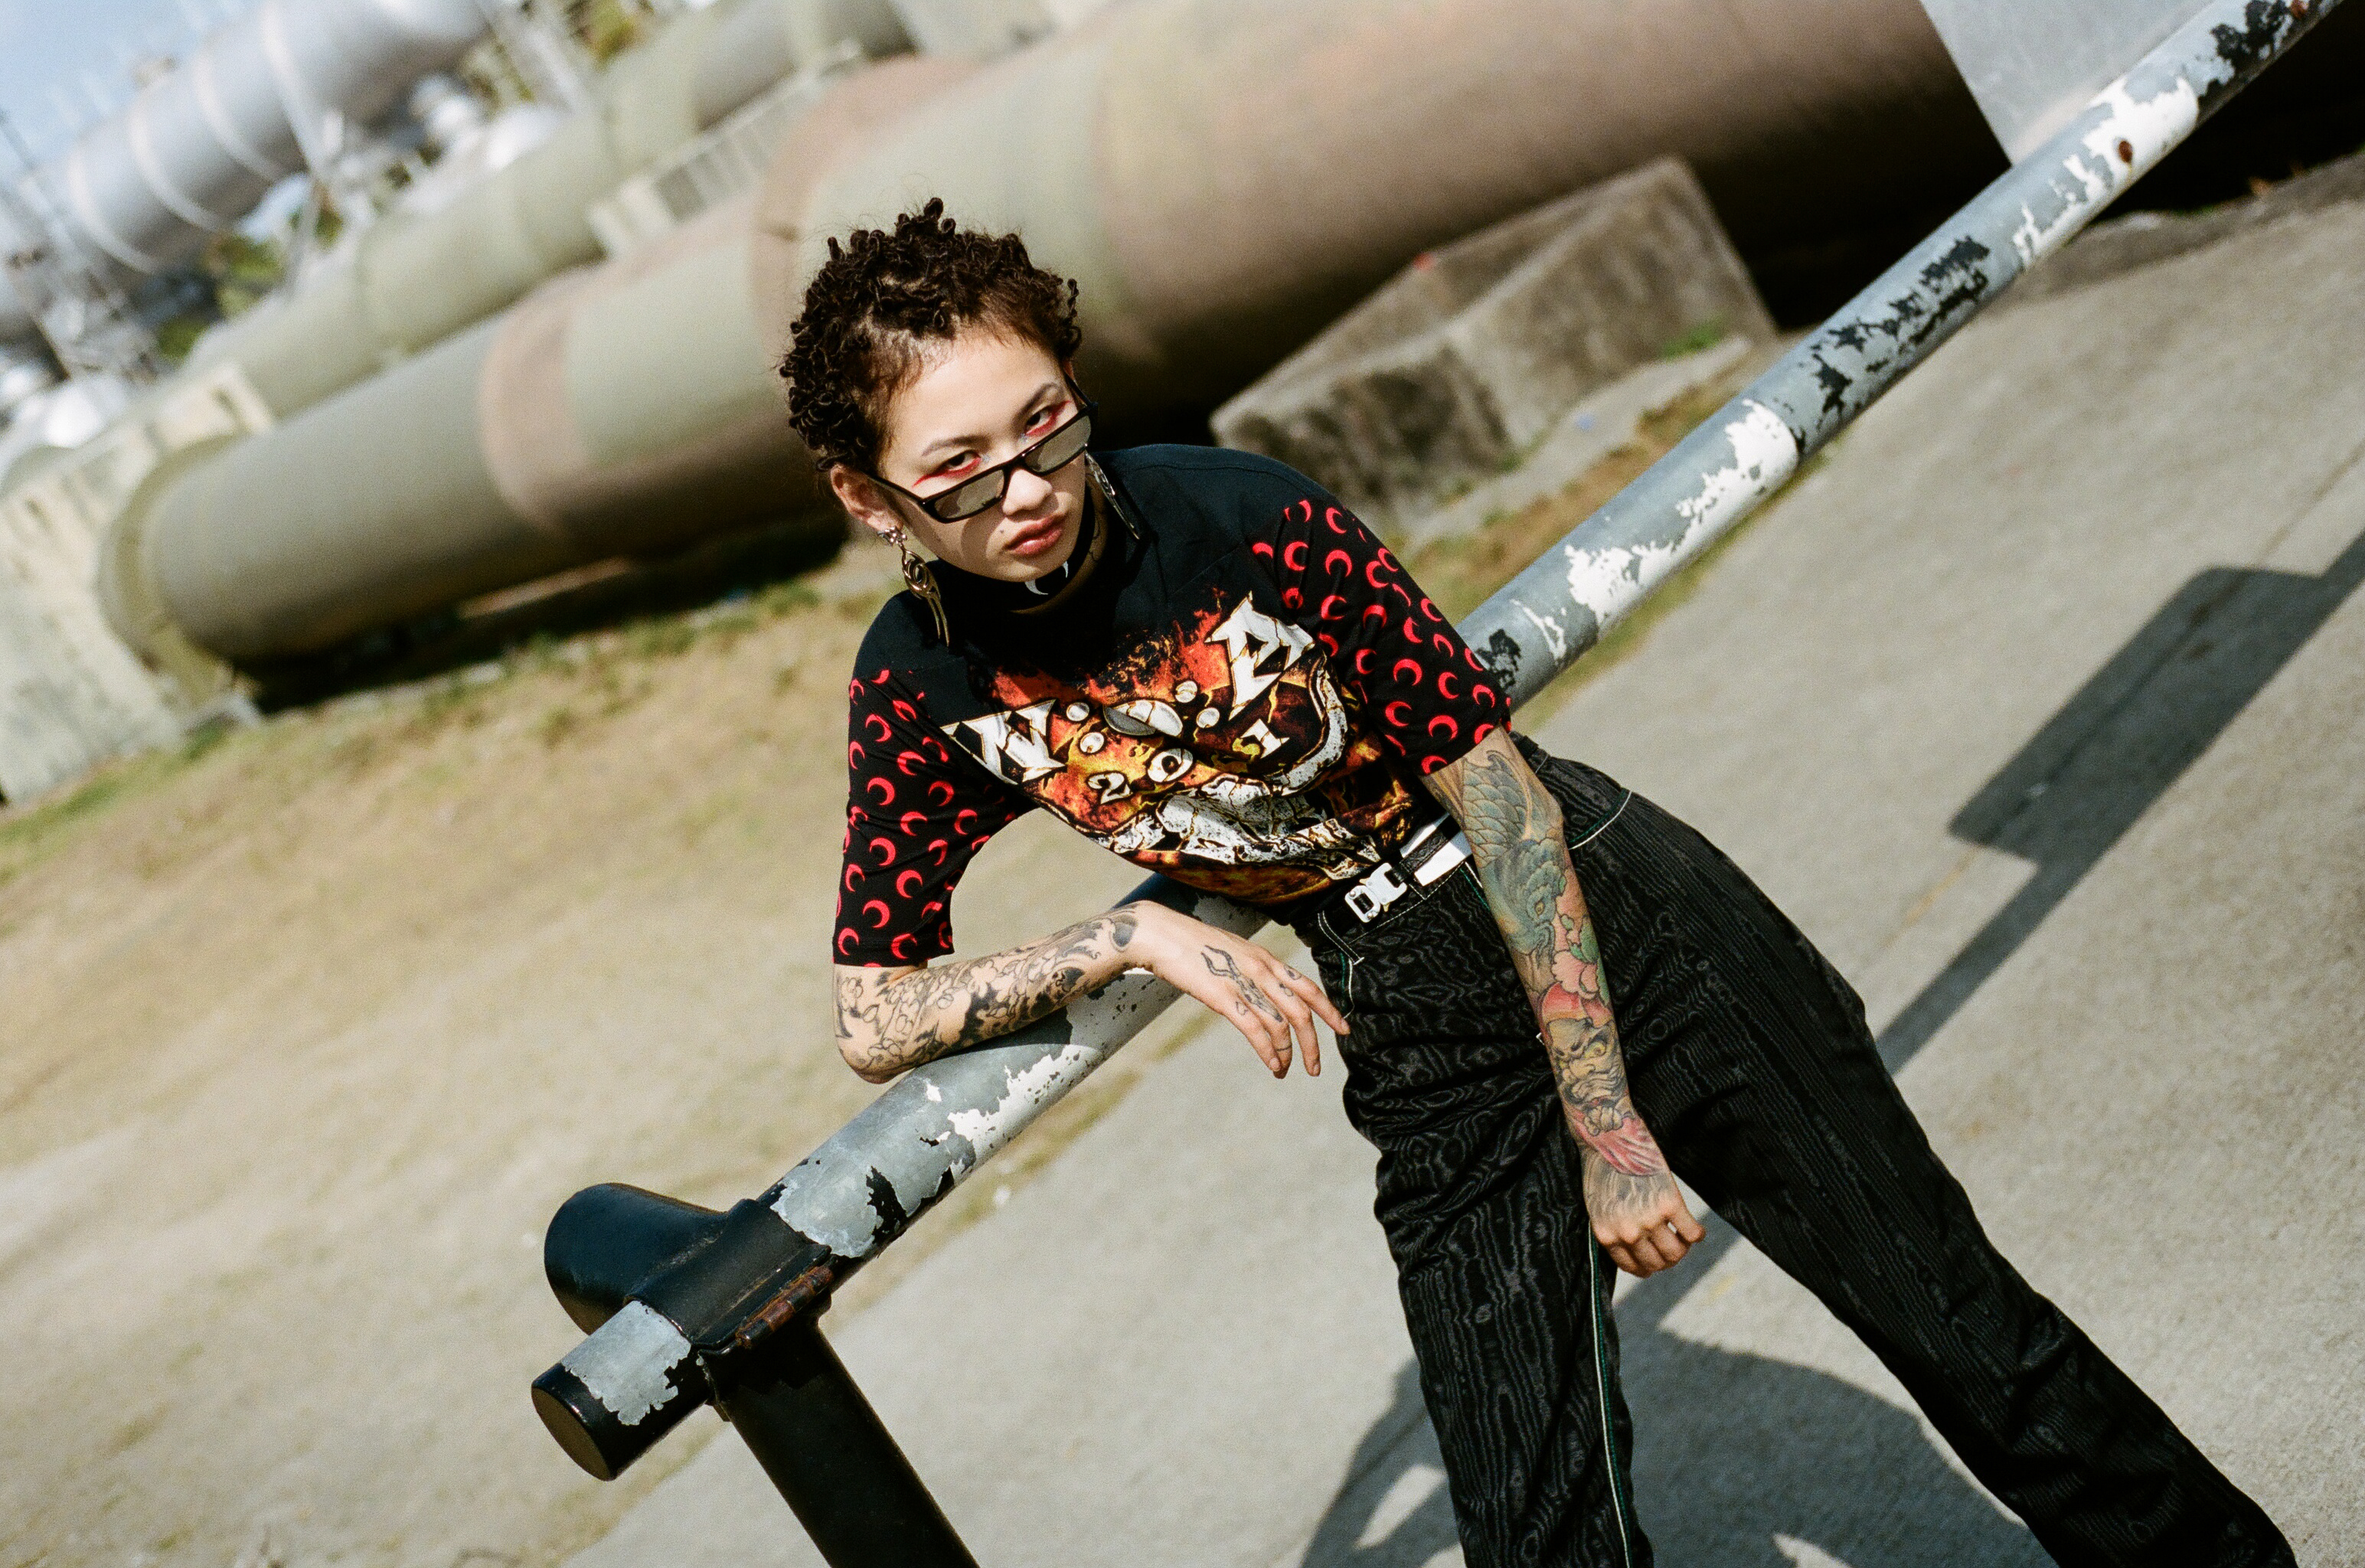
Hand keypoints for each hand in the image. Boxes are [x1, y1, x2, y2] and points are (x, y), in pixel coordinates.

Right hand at [1123, 903, 1347, 1077]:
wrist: (1161, 934)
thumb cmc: (1191, 944)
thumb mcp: (1232, 952)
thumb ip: (1251, 970)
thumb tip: (1261, 989)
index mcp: (1266, 959)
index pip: (1308, 987)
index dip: (1329, 1010)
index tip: (1344, 1029)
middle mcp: (1262, 970)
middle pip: (1301, 1011)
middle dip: (1313, 1043)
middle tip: (1315, 1068)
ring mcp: (1244, 983)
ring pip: (1281, 1024)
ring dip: (1288, 1053)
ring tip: (1284, 1071)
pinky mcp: (1224, 997)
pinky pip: (1256, 1030)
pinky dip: (1268, 1052)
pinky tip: (1272, 1065)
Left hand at [1580, 1148, 1704, 1277]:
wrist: (1608, 1137)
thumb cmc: (1602, 1169)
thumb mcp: (1599, 1208)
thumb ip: (1615, 1231)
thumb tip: (1638, 1249)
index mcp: (1607, 1236)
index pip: (1636, 1268)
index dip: (1651, 1267)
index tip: (1658, 1259)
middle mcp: (1628, 1233)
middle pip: (1659, 1263)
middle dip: (1670, 1258)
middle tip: (1675, 1245)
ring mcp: (1649, 1219)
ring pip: (1677, 1252)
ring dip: (1684, 1248)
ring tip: (1684, 1237)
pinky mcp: (1670, 1202)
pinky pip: (1692, 1232)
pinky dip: (1697, 1233)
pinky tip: (1696, 1228)